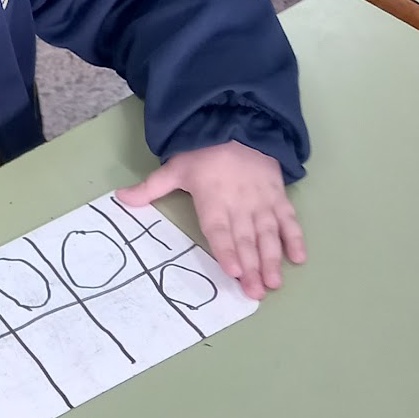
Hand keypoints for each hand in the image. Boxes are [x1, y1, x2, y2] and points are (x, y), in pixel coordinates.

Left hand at [116, 141, 305, 300]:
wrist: (237, 123)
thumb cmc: (203, 152)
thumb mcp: (174, 168)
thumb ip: (150, 188)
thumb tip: (119, 198)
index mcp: (213, 201)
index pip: (219, 231)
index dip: (227, 251)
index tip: (234, 271)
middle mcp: (239, 205)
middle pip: (246, 240)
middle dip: (252, 268)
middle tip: (256, 293)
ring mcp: (262, 202)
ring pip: (269, 235)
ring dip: (272, 260)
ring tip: (274, 283)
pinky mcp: (278, 196)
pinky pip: (289, 219)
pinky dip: (295, 238)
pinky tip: (298, 258)